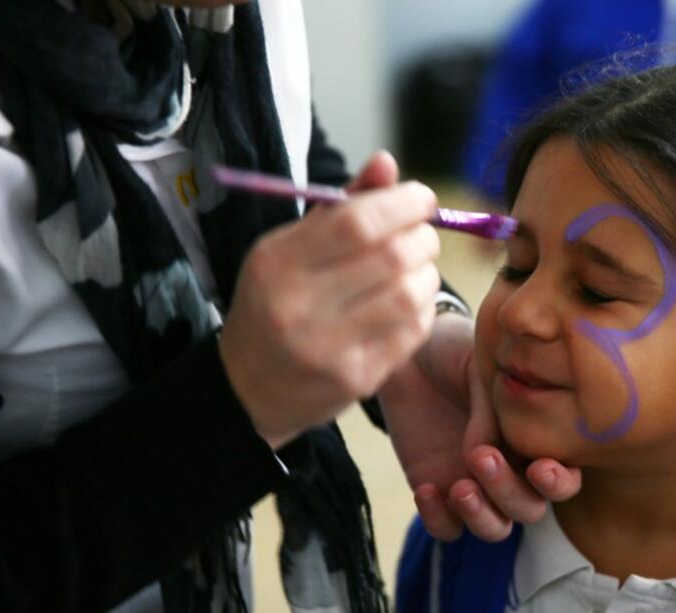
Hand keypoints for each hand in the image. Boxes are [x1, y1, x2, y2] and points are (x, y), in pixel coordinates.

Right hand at [219, 152, 441, 447]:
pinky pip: (414, 331)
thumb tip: (387, 163)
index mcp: (278, 261)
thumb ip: (341, 205)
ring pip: (410, 295)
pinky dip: (424, 308)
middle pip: (392, 256)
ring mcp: (329, 347)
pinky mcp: (357, 378)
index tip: (422, 198)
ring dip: (427, 273)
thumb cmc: (276, 301)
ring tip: (416, 268)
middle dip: (423, 237)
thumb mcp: (290, 246)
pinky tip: (411, 302)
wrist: (248, 387)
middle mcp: (299, 305)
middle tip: (423, 235)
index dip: (403, 203)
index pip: (358, 222)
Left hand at [377, 313, 580, 541]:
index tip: (539, 467)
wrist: (408, 353)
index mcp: (535, 438)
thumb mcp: (481, 368)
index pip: (564, 477)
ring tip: (458, 487)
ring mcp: (475, 485)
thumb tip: (485, 449)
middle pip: (529, 508)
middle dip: (510, 492)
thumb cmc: (456, 352)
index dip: (559, 482)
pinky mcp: (439, 493)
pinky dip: (439, 519)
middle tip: (482, 458)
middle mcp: (512, 469)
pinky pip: (447, 529)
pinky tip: (425, 490)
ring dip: (481, 516)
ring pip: (495, 527)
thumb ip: (492, 411)